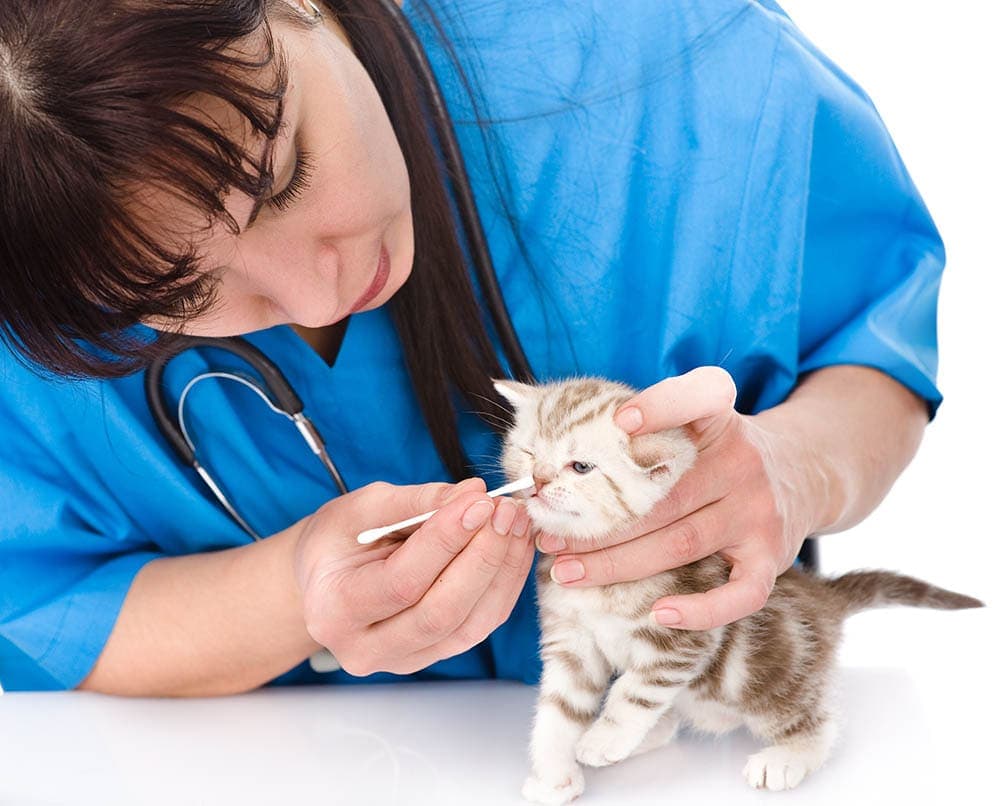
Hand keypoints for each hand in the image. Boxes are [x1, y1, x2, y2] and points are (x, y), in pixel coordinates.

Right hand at [293, 478, 533, 675]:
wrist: (324, 579)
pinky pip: (478, 627)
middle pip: (440, 612)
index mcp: (334, 608)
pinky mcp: (431, 656)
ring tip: (515, 526)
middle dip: (483, 557)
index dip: (447, 540)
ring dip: (502, 572)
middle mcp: (364, 647)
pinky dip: (503, 587)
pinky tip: (513, 550)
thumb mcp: (362, 507)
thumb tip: (473, 493)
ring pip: (468, 626)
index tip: (479, 502)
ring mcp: (401, 660)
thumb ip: (416, 501)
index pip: (403, 580)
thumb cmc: (338, 540)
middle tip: (505, 512)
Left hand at [536, 367, 824, 629]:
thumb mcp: (698, 420)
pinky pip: (740, 593)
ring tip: (567, 572)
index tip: (618, 423)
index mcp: (719, 421)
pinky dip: (702, 610)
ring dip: (618, 563)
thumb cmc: (718, 450)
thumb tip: (561, 450)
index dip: (660, 407)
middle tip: (548, 535)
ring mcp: (758, 512)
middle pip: (661, 497)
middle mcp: (741, 463)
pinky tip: (659, 614)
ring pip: (681, 544)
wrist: (802, 471)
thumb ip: (651, 426)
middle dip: (596, 521)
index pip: (697, 400)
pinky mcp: (772, 555)